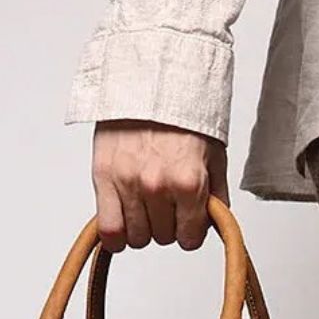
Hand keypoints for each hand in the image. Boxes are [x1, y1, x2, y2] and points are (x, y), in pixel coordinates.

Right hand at [92, 119, 228, 252]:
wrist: (149, 79)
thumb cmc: (182, 114)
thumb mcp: (214, 155)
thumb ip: (215, 195)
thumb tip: (211, 223)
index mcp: (188, 181)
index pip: (190, 239)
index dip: (190, 231)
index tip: (187, 221)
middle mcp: (157, 185)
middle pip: (163, 239)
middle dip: (168, 225)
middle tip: (166, 202)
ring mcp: (128, 183)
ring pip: (136, 238)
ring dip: (142, 228)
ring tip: (145, 206)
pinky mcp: (103, 178)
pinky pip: (108, 230)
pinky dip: (116, 237)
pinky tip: (123, 227)